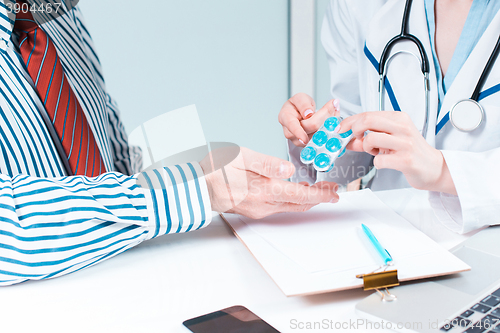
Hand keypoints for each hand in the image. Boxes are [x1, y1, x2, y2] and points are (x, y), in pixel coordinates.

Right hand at [200, 147, 338, 218]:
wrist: (197, 188)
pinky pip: (280, 207)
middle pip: (299, 204)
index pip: (301, 195)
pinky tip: (296, 193)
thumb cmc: (216, 170)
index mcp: (264, 190)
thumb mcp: (241, 157)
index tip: (335, 193)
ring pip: (291, 207)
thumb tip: (288, 169)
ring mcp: (260, 210)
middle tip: (333, 191)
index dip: (321, 195)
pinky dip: (293, 201)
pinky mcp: (255, 211)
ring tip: (319, 191)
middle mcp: (264, 205)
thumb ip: (266, 163)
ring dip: (307, 200)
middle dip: (318, 198)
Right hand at [279, 93, 339, 146]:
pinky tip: (332, 119)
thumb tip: (308, 113)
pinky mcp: (309, 144)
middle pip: (310, 127)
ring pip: (318, 134)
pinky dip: (329, 127)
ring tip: (333, 110)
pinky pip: (321, 138)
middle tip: (333, 104)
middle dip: (324, 115)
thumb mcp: (300, 98)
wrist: (299, 113)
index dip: (298, 133)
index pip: (292, 126)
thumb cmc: (297, 106)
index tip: (304, 139)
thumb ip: (303, 104)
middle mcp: (290, 132)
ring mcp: (299, 140)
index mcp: (285, 118)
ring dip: (329, 122)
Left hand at [339, 111, 456, 194]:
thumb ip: (368, 138)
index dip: (350, 121)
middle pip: (368, 120)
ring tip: (375, 152)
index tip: (340, 129)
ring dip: (367, 148)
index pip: (368, 114)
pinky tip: (385, 162)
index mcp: (398, 118)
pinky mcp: (406, 160)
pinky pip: (379, 160)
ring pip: (371, 138)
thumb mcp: (389, 140)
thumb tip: (347, 139)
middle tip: (355, 139)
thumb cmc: (411, 152)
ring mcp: (405, 143)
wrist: (433, 168)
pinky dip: (377, 163)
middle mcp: (403, 127)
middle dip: (354, 129)